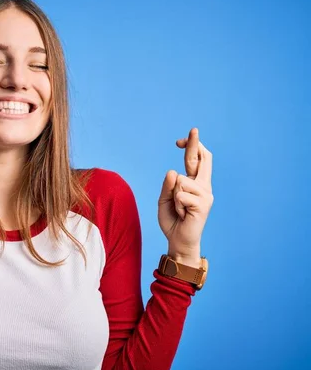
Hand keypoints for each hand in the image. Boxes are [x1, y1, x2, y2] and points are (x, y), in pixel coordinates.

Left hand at [157, 128, 213, 266]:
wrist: (178, 240)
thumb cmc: (172, 219)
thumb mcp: (164, 200)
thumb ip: (167, 186)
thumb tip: (173, 171)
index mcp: (195, 183)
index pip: (197, 160)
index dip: (192, 147)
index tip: (184, 139)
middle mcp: (203, 186)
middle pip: (201, 160)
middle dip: (195, 144)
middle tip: (194, 128)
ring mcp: (205, 195)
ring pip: (181, 181)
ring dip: (173, 196)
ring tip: (180, 210)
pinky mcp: (203, 205)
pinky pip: (180, 195)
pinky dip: (176, 205)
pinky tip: (183, 215)